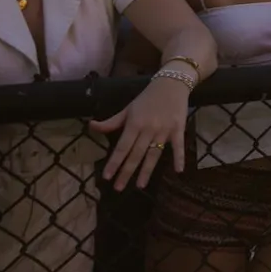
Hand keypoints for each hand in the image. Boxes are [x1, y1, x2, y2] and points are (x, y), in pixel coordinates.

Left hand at [90, 76, 190, 190]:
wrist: (172, 83)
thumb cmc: (147, 98)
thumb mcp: (128, 108)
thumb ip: (111, 122)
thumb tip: (91, 126)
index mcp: (134, 123)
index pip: (122, 147)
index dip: (114, 162)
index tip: (106, 177)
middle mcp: (148, 129)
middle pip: (136, 154)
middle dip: (126, 172)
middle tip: (118, 188)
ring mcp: (164, 130)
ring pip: (154, 154)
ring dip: (147, 170)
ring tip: (140, 185)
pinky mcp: (178, 129)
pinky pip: (178, 146)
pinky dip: (179, 157)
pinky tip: (178, 171)